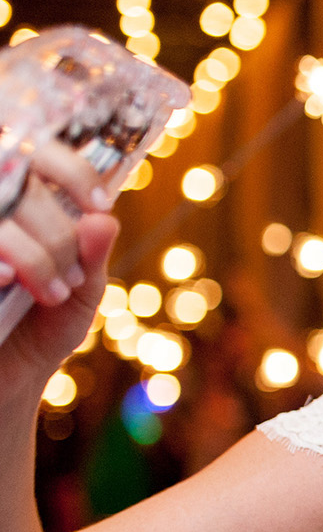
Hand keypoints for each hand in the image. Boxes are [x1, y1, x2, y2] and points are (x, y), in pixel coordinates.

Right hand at [0, 141, 115, 401]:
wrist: (8, 379)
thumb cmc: (45, 326)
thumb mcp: (80, 291)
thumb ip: (90, 255)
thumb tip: (103, 220)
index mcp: (19, 202)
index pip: (37, 151)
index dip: (71, 169)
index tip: (99, 207)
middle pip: (18, 183)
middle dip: (57, 232)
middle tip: (72, 278)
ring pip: (0, 216)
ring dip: (34, 252)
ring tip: (53, 292)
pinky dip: (0, 260)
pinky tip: (8, 282)